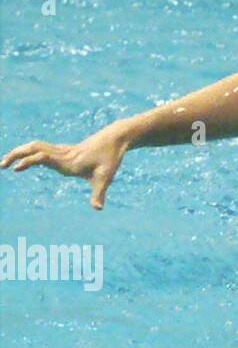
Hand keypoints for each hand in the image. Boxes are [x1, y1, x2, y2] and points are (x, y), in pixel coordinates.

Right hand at [1, 124, 131, 208]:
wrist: (115, 138)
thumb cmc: (111, 157)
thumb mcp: (106, 176)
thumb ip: (99, 193)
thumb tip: (98, 209)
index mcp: (68, 161)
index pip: (43, 157)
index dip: (29, 161)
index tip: (16, 168)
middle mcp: (62, 154)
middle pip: (34, 148)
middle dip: (16, 154)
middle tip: (2, 165)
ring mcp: (62, 150)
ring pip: (35, 146)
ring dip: (19, 152)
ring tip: (5, 163)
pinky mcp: (63, 150)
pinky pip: (41, 148)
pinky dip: (28, 151)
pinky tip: (22, 160)